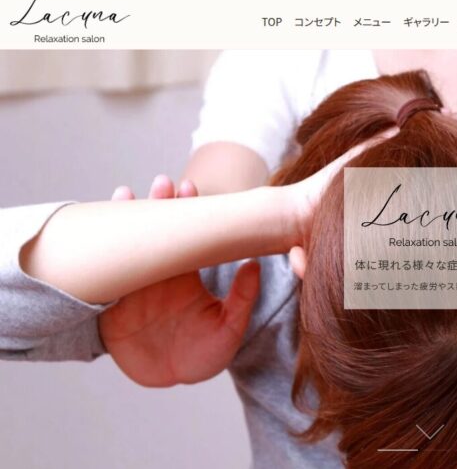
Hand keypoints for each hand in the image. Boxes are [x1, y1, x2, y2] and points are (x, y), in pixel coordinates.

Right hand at [99, 176, 260, 386]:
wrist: (173, 381)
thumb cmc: (204, 355)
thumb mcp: (229, 329)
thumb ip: (242, 299)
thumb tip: (254, 265)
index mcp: (188, 274)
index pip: (190, 235)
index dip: (190, 210)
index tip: (191, 187)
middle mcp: (160, 273)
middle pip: (158, 231)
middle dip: (158, 204)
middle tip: (163, 183)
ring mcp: (134, 285)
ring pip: (128, 244)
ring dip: (125, 218)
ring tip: (125, 195)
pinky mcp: (110, 302)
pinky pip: (102, 274)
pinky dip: (97, 251)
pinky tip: (94, 229)